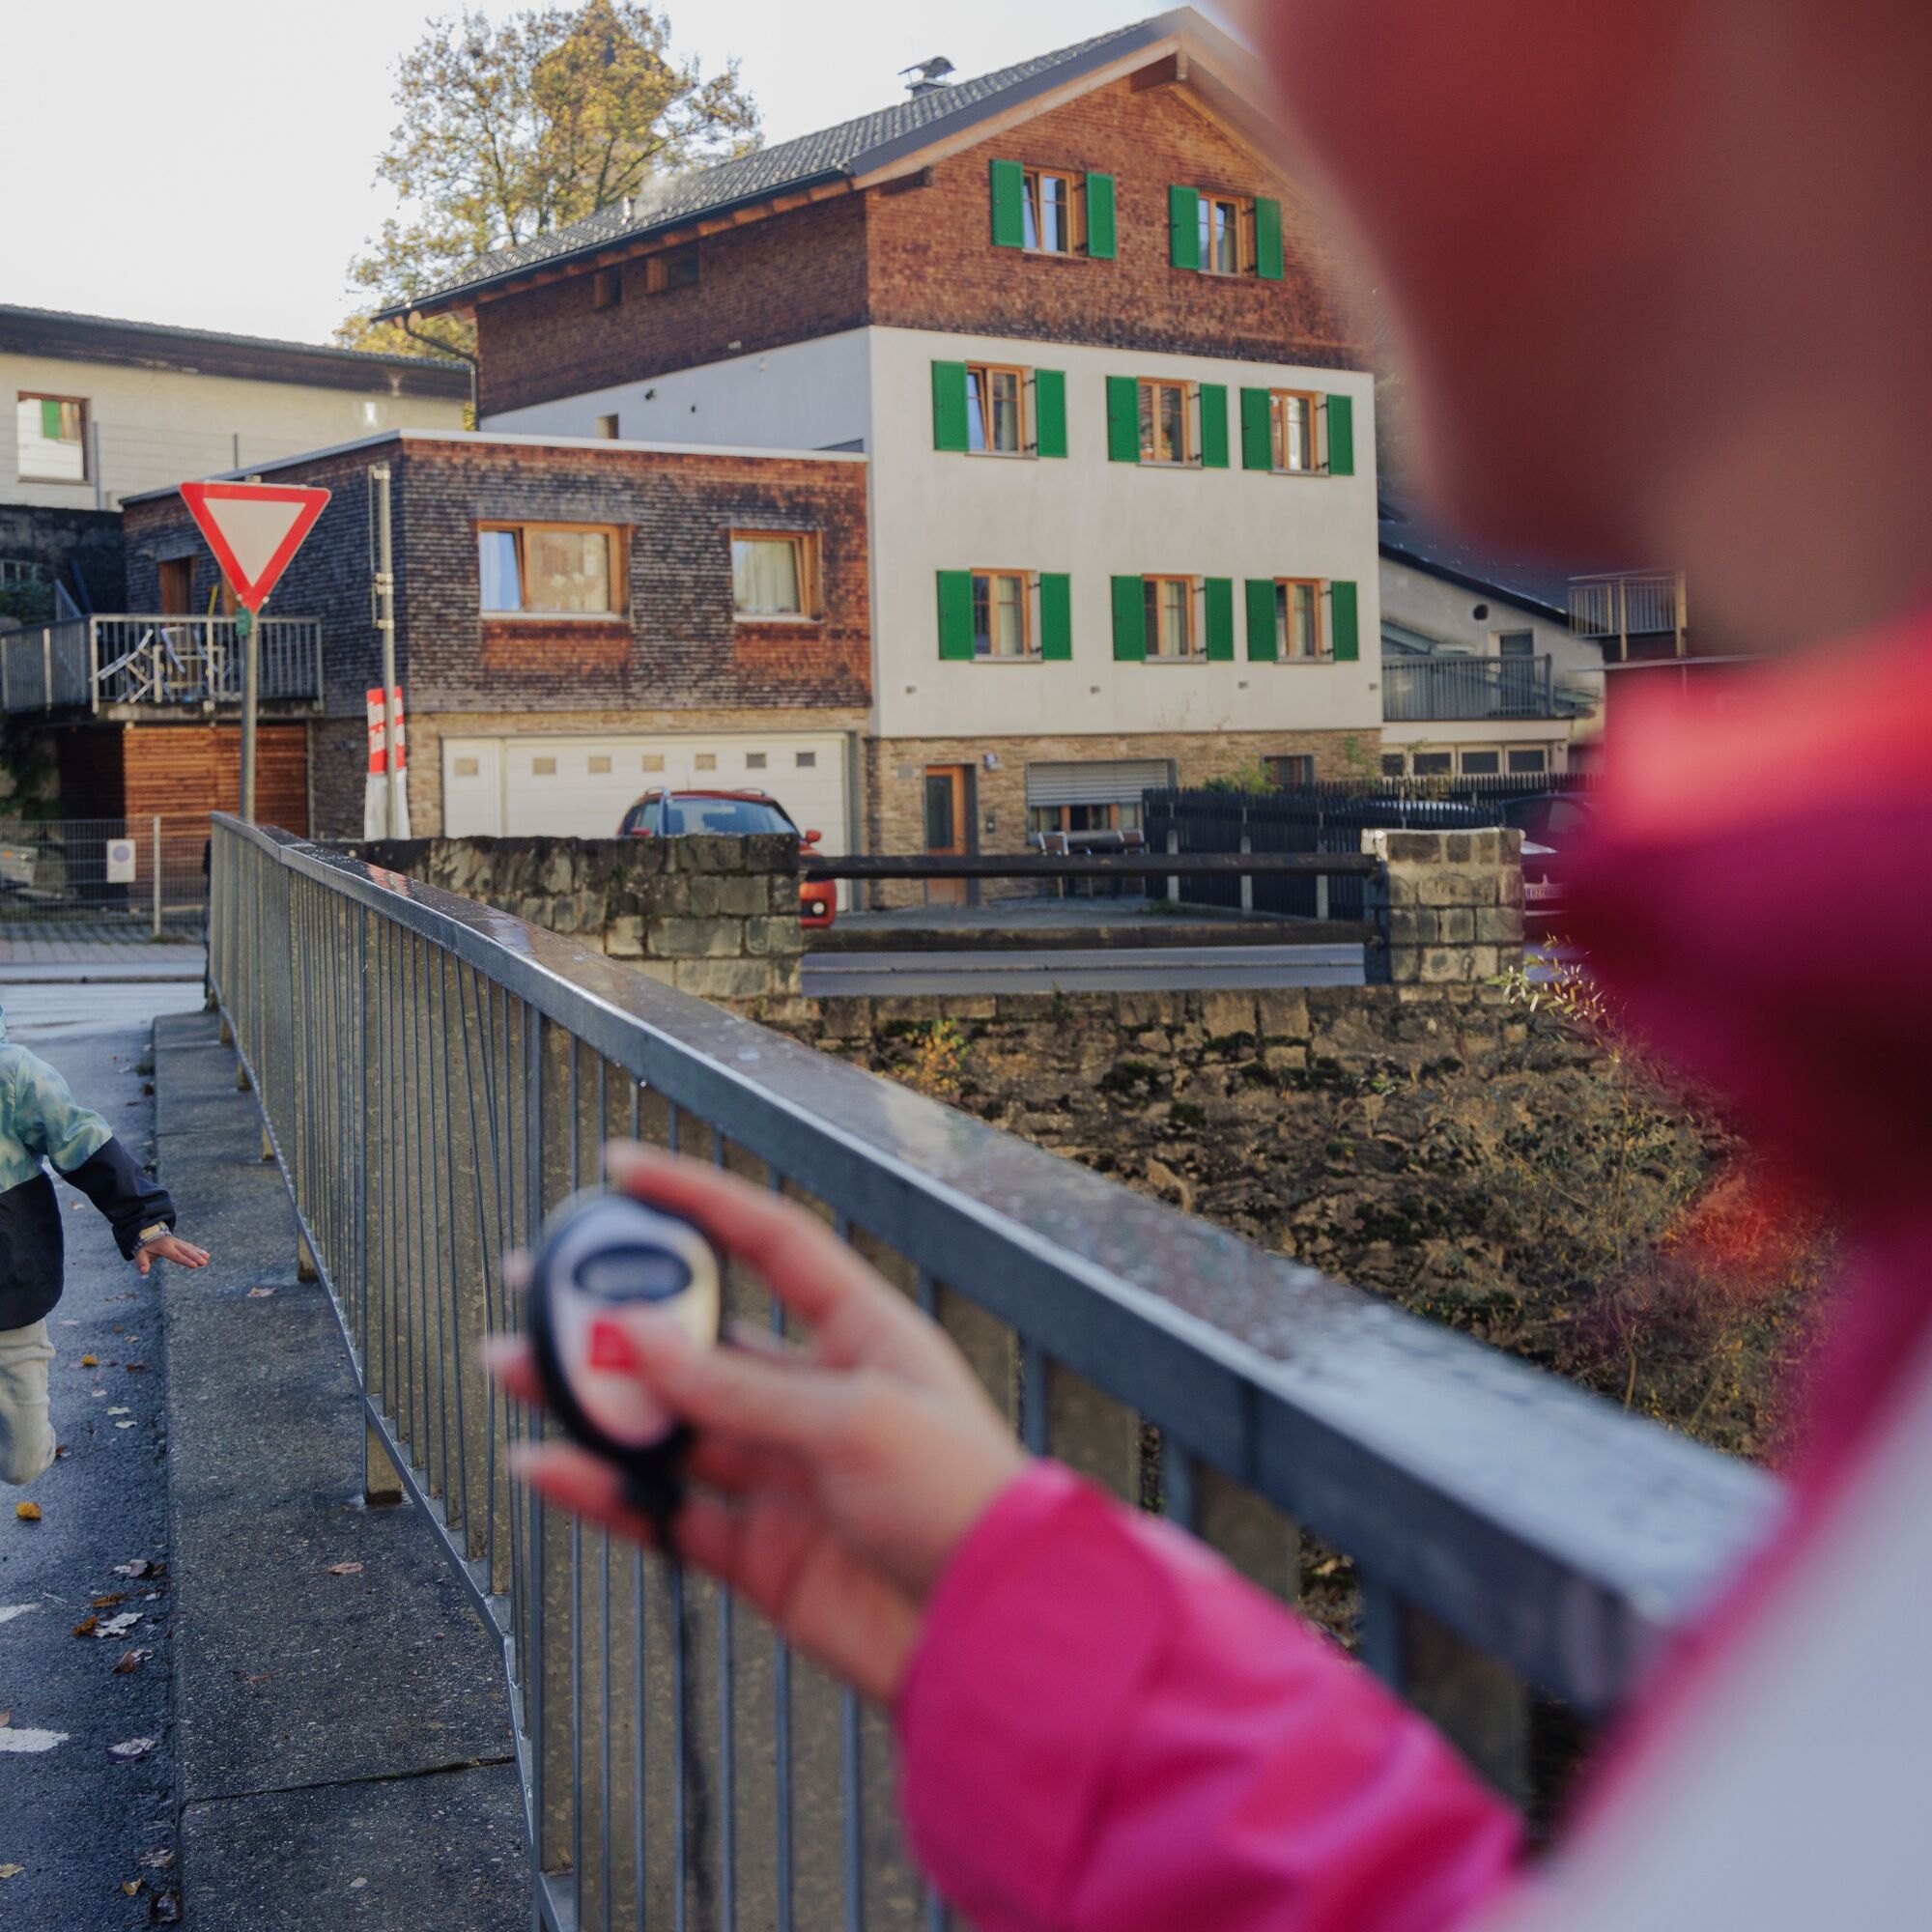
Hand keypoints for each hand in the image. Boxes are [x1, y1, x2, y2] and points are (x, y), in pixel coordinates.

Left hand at [136, 1233, 209, 1274]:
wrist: (149, 1235)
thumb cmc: (145, 1248)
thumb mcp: (140, 1254)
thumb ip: (142, 1263)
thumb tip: (144, 1272)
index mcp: (164, 1246)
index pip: (176, 1255)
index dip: (185, 1260)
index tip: (194, 1265)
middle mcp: (173, 1243)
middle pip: (186, 1251)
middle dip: (195, 1257)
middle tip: (204, 1263)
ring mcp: (178, 1242)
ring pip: (190, 1248)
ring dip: (199, 1253)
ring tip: (207, 1258)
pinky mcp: (181, 1243)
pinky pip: (190, 1246)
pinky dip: (198, 1250)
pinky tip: (206, 1254)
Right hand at [487, 1143, 1029, 1704]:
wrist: (995, 1637)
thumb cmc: (962, 1504)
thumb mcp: (854, 1423)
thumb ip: (738, 1389)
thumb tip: (638, 1338)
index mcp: (863, 1335)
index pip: (769, 1243)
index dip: (697, 1200)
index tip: (620, 1169)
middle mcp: (819, 1395)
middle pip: (699, 1338)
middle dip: (616, 1313)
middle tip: (534, 1286)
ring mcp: (786, 1475)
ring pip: (670, 1425)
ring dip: (593, 1400)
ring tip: (510, 1370)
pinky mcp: (763, 1553)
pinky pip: (668, 1512)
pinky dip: (606, 1491)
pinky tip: (545, 1465)